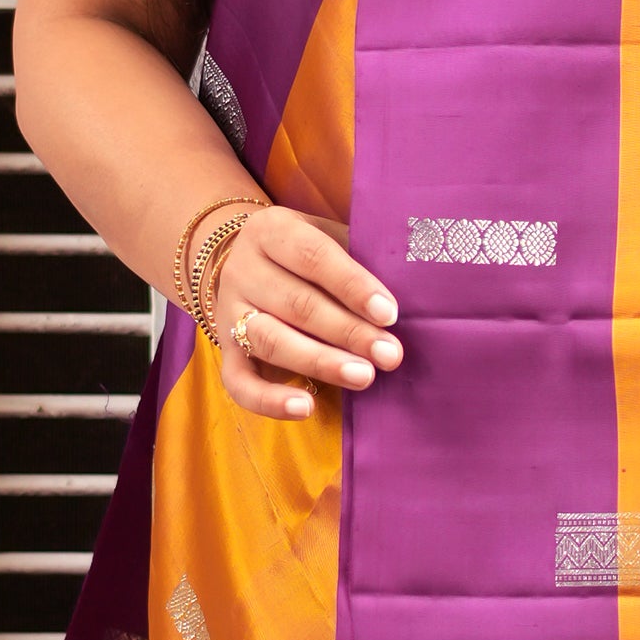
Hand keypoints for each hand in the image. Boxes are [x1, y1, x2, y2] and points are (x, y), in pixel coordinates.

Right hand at [208, 207, 403, 420]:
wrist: (243, 262)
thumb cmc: (307, 254)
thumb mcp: (328, 236)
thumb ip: (359, 254)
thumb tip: (414, 288)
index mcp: (271, 231)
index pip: (313, 256)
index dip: (353, 285)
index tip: (390, 313)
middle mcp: (243, 270)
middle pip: (296, 304)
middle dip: (348, 332)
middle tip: (390, 354)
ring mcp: (228, 313)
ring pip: (270, 342)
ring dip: (320, 362)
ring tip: (363, 377)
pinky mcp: (225, 352)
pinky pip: (240, 382)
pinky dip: (269, 400)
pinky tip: (306, 408)